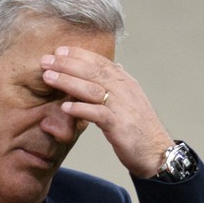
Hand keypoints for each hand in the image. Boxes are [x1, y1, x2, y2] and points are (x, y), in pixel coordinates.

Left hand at [41, 46, 172, 177]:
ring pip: (93, 89)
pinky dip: (81, 109)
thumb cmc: (139, 127)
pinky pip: (98, 114)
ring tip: (48, 77)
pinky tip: (65, 107)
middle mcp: (125, 91)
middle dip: (68, 64)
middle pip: (93, 72)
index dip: (79, 55)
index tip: (59, 50)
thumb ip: (119, 84)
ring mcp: (123, 108)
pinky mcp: (120, 126)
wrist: (157, 152)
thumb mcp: (130, 100)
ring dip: (68, 82)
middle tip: (46, 60)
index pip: (101, 62)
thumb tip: (116, 66)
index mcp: (126, 83)